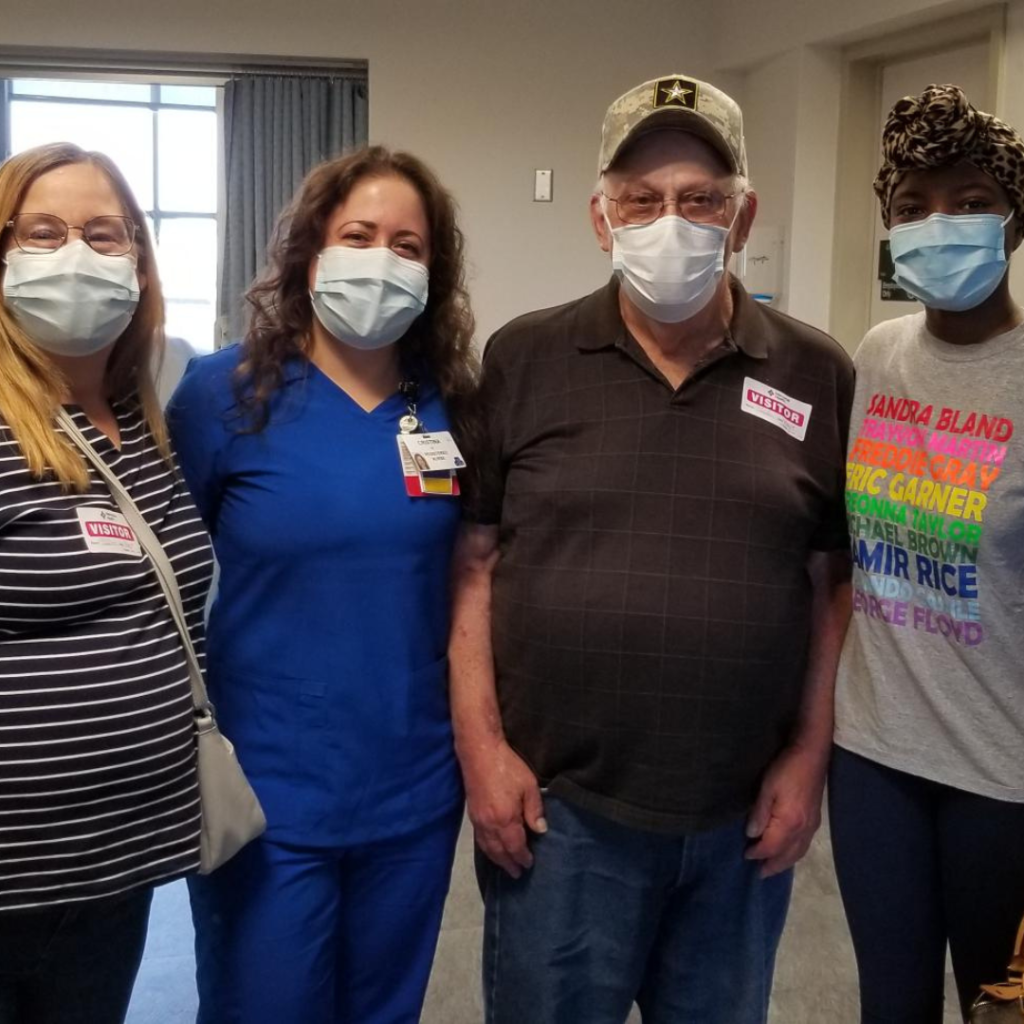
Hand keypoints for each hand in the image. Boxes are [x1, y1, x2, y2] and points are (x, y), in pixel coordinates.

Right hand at [460, 740, 545, 877]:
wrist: (480, 752)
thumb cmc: (508, 767)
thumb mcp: (529, 786)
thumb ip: (535, 810)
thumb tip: (540, 831)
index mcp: (506, 819)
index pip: (515, 847)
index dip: (523, 857)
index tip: (530, 864)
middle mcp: (489, 825)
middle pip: (499, 852)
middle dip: (509, 863)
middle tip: (517, 874)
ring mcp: (478, 820)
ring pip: (487, 848)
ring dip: (497, 859)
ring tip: (506, 866)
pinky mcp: (472, 814)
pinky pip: (480, 839)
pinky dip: (487, 849)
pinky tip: (492, 849)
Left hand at [745, 744, 827, 877]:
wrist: (812, 755)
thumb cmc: (786, 769)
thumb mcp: (767, 788)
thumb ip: (759, 813)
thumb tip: (752, 835)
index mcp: (789, 823)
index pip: (771, 847)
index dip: (758, 852)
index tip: (746, 856)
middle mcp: (803, 830)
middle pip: (787, 855)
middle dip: (773, 865)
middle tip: (760, 874)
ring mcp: (812, 826)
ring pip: (798, 852)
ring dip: (785, 863)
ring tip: (773, 867)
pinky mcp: (815, 820)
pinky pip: (805, 845)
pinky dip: (795, 853)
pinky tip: (789, 852)